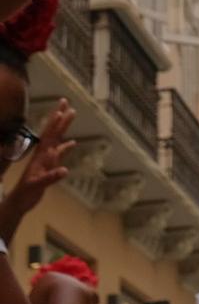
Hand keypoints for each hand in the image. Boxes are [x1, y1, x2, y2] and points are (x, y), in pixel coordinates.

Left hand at [6, 100, 75, 215]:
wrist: (19, 201)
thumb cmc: (26, 193)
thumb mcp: (36, 185)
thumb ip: (50, 177)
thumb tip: (65, 170)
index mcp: (41, 156)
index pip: (49, 135)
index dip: (55, 123)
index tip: (62, 109)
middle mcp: (43, 154)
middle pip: (53, 132)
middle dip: (59, 117)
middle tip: (65, 102)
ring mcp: (46, 159)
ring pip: (56, 139)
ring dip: (62, 127)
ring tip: (70, 115)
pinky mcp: (48, 166)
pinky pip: (59, 153)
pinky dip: (65, 147)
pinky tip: (72, 143)